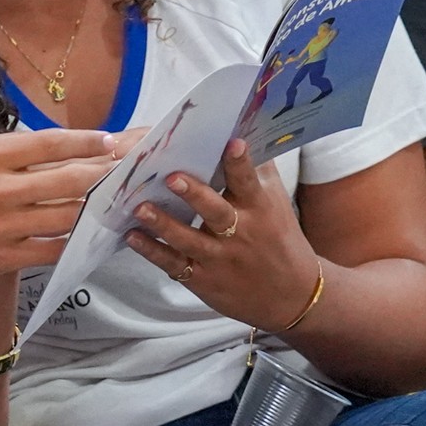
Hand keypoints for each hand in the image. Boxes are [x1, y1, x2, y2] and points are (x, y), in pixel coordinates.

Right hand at [0, 129, 119, 286]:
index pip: (47, 143)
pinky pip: (54, 247)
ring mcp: (1, 226)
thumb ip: (1, 150)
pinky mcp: (4, 257)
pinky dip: (76, 238)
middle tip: (127, 168)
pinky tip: (91, 231)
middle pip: (68, 178)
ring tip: (116, 197)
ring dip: (96, 205)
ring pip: (67, 214)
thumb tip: (51, 147)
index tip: (110, 140)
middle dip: (103, 172)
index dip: (85, 141)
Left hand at [125, 138, 318, 329]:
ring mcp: (219, 258)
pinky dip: (152, 251)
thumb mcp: (275, 203)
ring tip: (139, 207)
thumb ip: (257, 170)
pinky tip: (131, 236)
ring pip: (189, 240)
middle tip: (172, 177)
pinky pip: (173, 264)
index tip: (232, 143)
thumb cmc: (279, 238)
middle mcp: (240, 233)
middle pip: (216, 212)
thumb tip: (241, 129)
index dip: (240, 163)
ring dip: (163, 224)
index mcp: (259, 209)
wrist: (293, 296)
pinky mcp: (203, 279)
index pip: (248, 182)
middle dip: (195, 195)